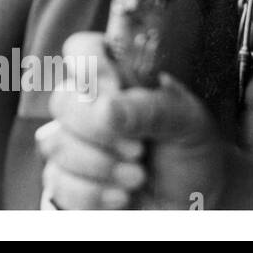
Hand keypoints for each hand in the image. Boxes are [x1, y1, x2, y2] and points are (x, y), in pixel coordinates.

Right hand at [37, 31, 225, 209]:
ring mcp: (73, 145)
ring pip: (55, 144)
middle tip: (138, 148)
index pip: (82, 50)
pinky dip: (94, 194)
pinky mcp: (66, 182)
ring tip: (138, 176)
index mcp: (116, 80)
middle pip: (62, 101)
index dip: (90, 65)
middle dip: (99, 130)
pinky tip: (121, 196)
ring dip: (101, 166)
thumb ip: (150, 109)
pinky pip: (58, 183)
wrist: (197, 202)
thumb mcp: (187, 122)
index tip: (115, 88)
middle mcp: (88, 107)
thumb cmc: (191, 152)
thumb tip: (105, 108)